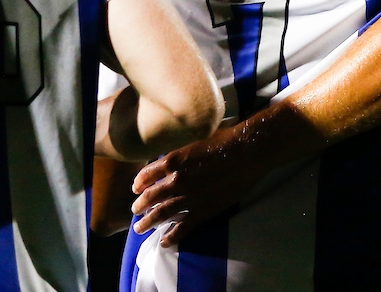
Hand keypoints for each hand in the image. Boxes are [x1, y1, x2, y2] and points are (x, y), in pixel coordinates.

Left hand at [130, 125, 269, 246]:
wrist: (246, 152)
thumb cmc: (225, 139)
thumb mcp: (195, 139)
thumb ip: (181, 151)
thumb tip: (172, 157)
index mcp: (173, 160)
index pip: (147, 174)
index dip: (139, 183)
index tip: (136, 189)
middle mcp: (177, 180)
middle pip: (151, 196)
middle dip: (140, 206)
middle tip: (134, 212)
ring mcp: (189, 197)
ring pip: (162, 213)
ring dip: (148, 222)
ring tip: (140, 229)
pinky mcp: (203, 210)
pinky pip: (183, 227)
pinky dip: (172, 236)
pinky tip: (165, 242)